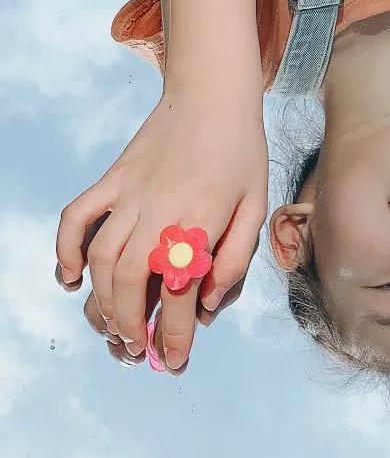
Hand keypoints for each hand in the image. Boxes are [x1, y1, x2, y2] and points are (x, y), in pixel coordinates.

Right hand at [56, 88, 266, 370]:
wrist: (213, 96)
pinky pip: (77, 218)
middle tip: (138, 351)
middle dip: (130, 327)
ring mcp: (129, 195)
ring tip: (112, 329)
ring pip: (100, 259)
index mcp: (199, 222)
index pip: (178, 293)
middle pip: (128, 283)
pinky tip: (69, 279)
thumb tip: (207, 305)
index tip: (173, 361)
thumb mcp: (256, 206)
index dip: (173, 335)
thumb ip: (235, 260)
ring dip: (100, 301)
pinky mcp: (112, 180)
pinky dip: (66, 249)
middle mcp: (158, 212)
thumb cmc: (241, 153)